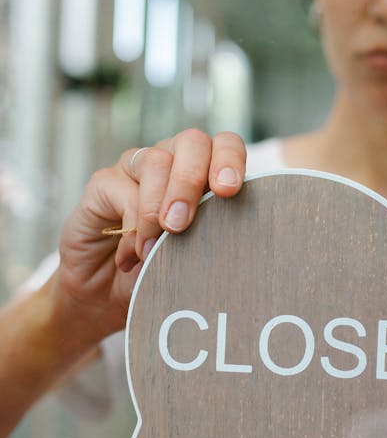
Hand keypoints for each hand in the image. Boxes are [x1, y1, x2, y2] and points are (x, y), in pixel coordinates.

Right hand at [55, 129, 246, 343]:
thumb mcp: (195, 258)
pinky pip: (122, 188)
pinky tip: (133, 255)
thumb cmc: (161, 273)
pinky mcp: (104, 183)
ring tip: (154, 249)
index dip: (230, 159)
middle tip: (181, 224)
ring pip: (156, 161)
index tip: (229, 191)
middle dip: (191, 180)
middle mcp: (173, 161)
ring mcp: (137, 168)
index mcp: (206, 172)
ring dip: (157, 206)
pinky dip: (132, 224)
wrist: (108, 294)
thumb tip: (228, 235)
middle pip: (192, 142)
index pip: (225, 144)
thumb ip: (213, 239)